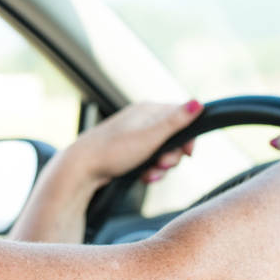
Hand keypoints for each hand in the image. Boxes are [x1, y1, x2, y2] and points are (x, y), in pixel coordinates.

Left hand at [65, 99, 202, 186]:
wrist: (81, 168)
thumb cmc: (113, 151)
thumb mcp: (150, 137)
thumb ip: (175, 122)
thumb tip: (198, 102)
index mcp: (148, 110)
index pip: (182, 116)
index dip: (188, 137)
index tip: (187, 154)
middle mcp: (141, 119)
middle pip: (173, 137)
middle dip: (172, 157)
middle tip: (162, 165)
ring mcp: (133, 135)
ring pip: (161, 151)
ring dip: (160, 167)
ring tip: (150, 175)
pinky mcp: (127, 150)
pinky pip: (148, 159)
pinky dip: (149, 170)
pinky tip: (143, 177)